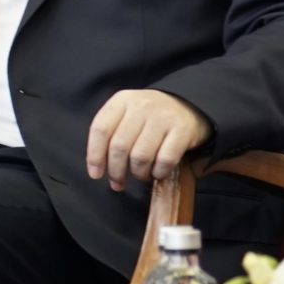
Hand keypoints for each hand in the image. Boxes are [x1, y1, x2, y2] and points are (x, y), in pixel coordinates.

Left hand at [85, 89, 211, 191]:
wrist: (188, 105)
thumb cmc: (149, 116)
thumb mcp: (126, 113)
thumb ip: (111, 132)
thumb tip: (98, 166)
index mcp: (122, 101)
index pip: (100, 129)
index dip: (95, 155)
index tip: (95, 174)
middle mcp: (141, 106)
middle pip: (119, 146)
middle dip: (116, 171)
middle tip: (118, 183)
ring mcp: (163, 118)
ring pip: (141, 156)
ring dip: (138, 173)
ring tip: (140, 176)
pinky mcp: (183, 130)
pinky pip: (165, 160)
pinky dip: (159, 172)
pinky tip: (157, 173)